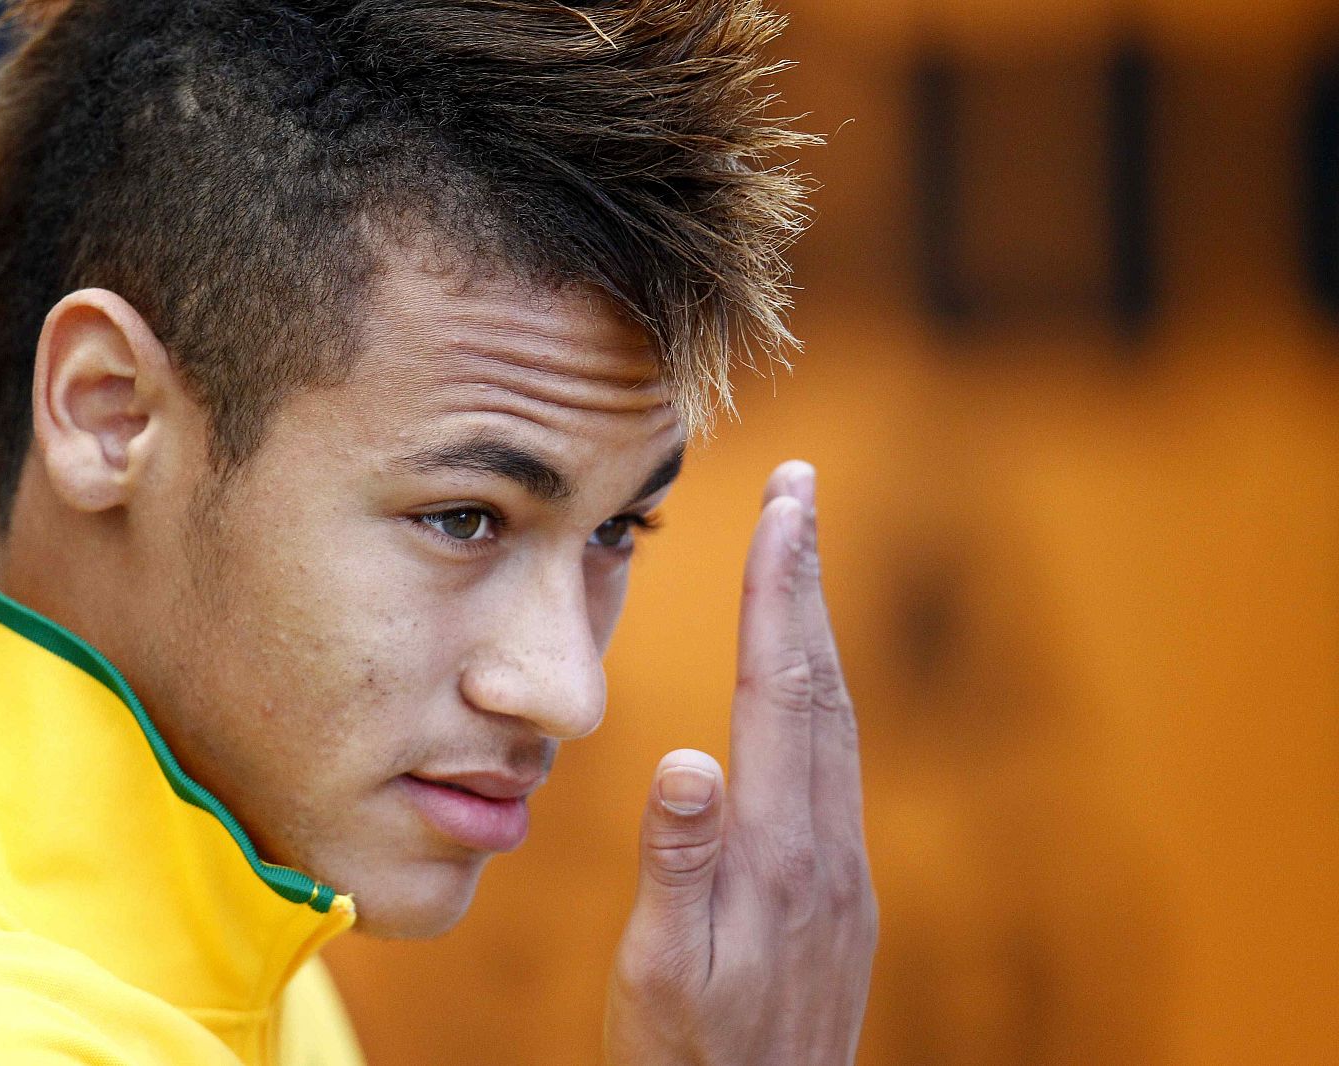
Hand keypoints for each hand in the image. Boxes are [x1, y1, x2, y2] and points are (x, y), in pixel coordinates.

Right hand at [604, 461, 876, 1065]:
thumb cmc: (693, 1063)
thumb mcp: (664, 976)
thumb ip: (679, 869)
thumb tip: (686, 757)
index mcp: (778, 854)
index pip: (779, 691)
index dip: (779, 589)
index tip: (784, 503)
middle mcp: (826, 848)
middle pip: (819, 684)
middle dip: (805, 577)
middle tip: (798, 489)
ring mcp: (842, 869)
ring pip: (834, 719)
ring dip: (815, 626)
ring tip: (796, 559)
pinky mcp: (840, 891)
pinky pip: (832, 760)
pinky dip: (816, 688)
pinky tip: (801, 681)